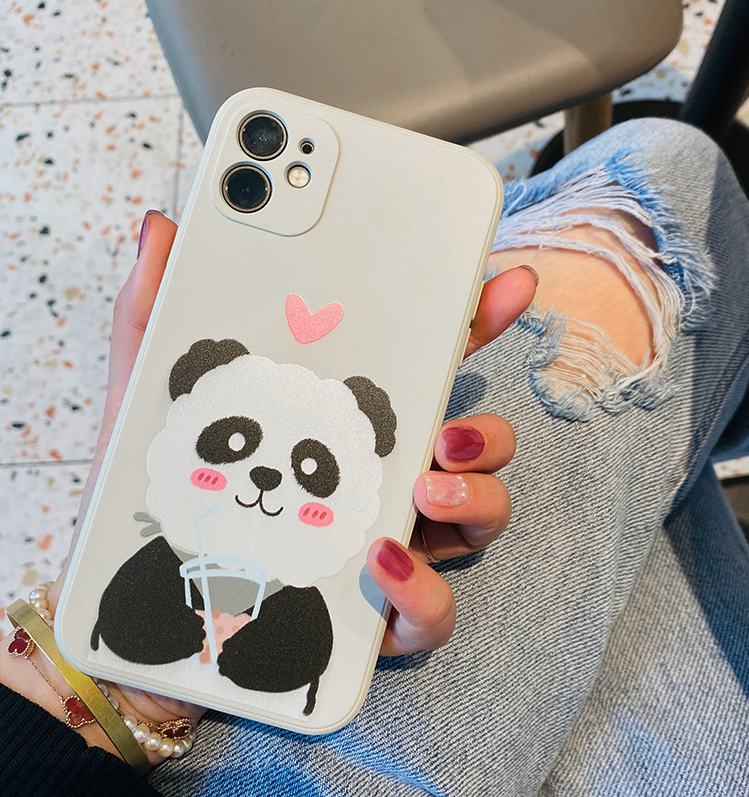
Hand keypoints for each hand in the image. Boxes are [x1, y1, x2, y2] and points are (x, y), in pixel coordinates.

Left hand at [36, 210, 534, 760]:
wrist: (148, 611)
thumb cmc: (162, 501)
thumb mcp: (152, 403)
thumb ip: (157, 315)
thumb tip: (163, 228)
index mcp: (347, 426)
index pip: (428, 365)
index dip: (475, 323)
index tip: (503, 281)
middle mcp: (385, 480)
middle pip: (477, 447)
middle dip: (488, 432)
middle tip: (448, 429)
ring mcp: (392, 546)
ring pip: (482, 518)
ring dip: (476, 498)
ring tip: (424, 488)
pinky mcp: (378, 616)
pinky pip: (434, 609)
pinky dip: (424, 586)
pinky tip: (381, 560)